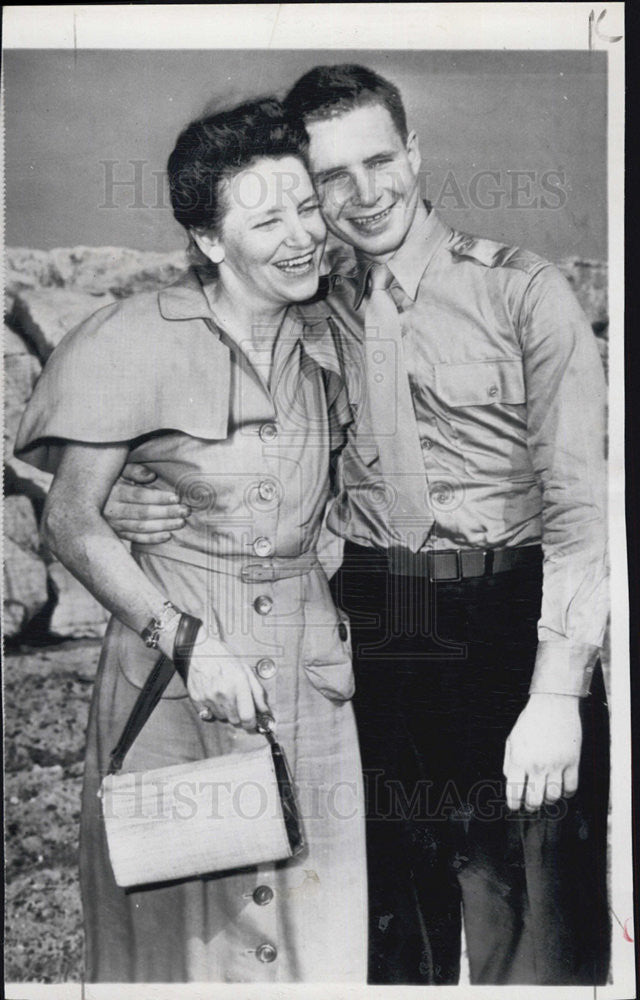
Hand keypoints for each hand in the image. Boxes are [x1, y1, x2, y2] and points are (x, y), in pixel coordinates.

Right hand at [103, 463, 189, 543]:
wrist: (88, 500)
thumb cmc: (110, 481)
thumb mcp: (118, 470)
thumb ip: (134, 471)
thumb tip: (151, 476)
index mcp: (113, 492)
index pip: (139, 496)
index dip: (158, 497)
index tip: (176, 498)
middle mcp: (112, 510)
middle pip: (142, 513)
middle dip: (166, 512)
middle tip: (185, 511)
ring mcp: (114, 525)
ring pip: (141, 527)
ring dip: (163, 526)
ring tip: (181, 522)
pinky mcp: (117, 534)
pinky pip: (136, 538)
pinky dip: (152, 539)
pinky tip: (167, 536)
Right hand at [187, 629, 269, 730]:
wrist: (199, 650)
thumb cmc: (224, 658)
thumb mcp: (246, 670)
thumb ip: (257, 693)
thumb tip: (265, 711)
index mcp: (238, 684)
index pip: (247, 716)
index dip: (252, 723)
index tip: (253, 722)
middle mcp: (223, 693)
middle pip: (235, 720)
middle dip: (239, 716)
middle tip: (238, 703)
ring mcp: (209, 697)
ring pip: (222, 718)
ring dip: (226, 712)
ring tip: (224, 696)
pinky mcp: (197, 700)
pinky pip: (207, 715)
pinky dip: (212, 710)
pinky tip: (214, 698)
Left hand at [503, 693, 581, 811]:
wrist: (553, 704)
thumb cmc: (530, 720)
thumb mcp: (512, 739)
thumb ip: (509, 762)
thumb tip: (510, 781)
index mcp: (519, 760)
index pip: (514, 792)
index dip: (514, 805)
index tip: (515, 807)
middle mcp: (536, 765)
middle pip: (535, 801)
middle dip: (531, 806)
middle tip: (531, 804)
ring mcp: (556, 764)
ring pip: (554, 797)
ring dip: (549, 800)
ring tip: (546, 795)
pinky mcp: (572, 761)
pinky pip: (571, 787)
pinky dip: (566, 793)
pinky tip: (562, 788)